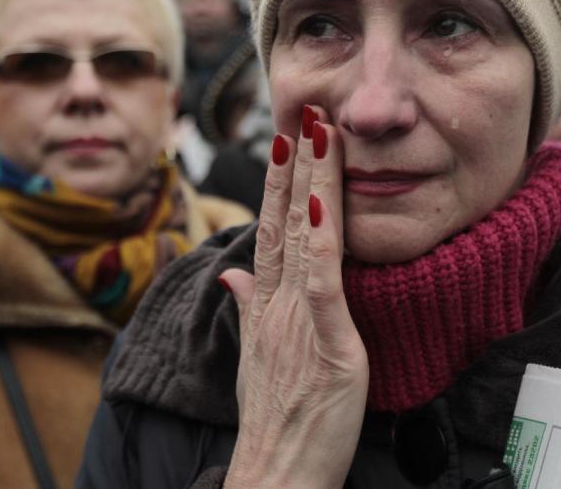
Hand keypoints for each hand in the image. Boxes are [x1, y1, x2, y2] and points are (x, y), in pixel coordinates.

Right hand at [220, 106, 368, 488]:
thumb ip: (248, 306)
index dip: (276, 180)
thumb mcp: (257, 354)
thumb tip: (232, 271)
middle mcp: (277, 303)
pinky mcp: (327, 346)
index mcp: (266, 303)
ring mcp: (298, 321)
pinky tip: (324, 207)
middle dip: (294, 163)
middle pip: (283, 220)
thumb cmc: (274, 417)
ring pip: (303, 240)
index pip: (269, 228)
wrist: (275, 475)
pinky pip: (323, 288)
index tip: (285, 136)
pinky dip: (321, 246)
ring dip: (309, 183)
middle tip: (304, 109)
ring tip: (315, 134)